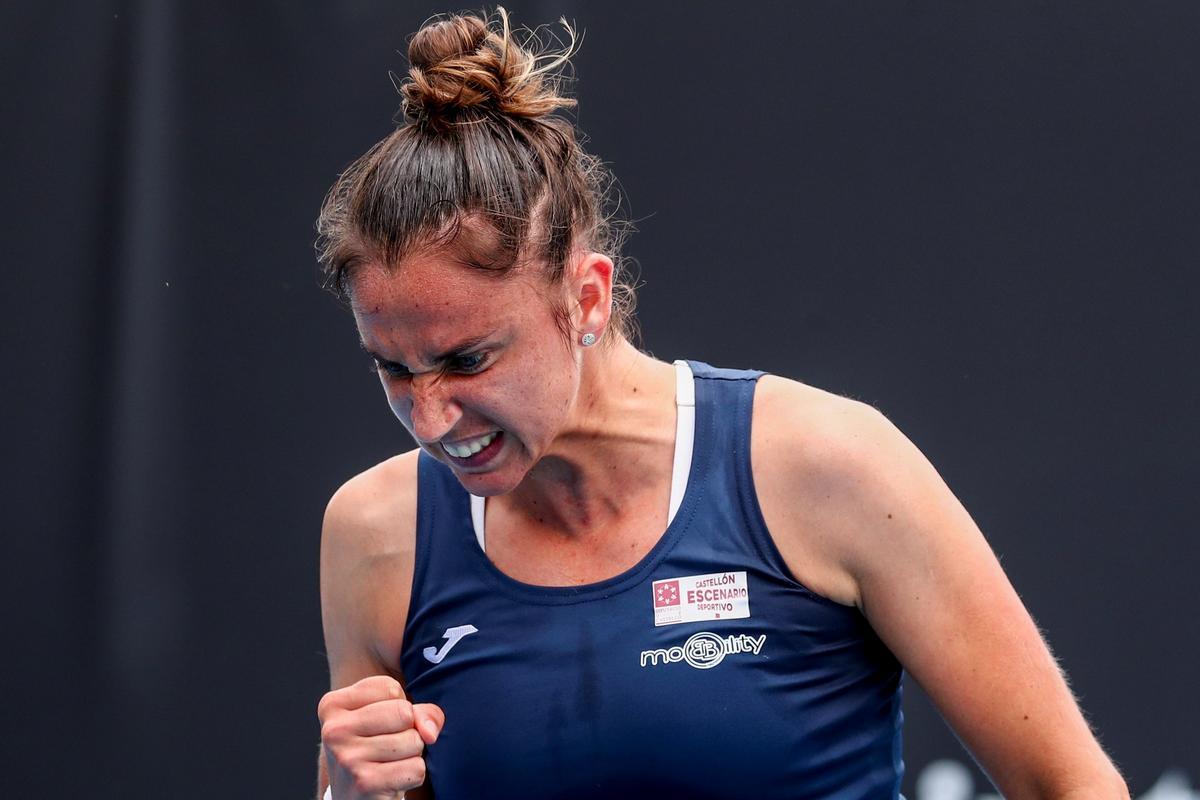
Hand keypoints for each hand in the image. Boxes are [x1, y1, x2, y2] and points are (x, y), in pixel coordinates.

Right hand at [318, 675, 444, 798]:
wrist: (355, 799)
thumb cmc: (376, 750)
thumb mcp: (391, 719)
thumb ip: (420, 711)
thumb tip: (429, 732)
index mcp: (332, 705)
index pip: (391, 688)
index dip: (398, 708)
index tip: (377, 726)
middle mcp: (333, 730)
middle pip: (404, 712)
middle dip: (408, 731)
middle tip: (386, 748)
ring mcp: (347, 757)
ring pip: (414, 740)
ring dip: (411, 755)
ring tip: (387, 764)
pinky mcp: (365, 783)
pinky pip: (416, 768)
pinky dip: (413, 776)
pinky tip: (391, 781)